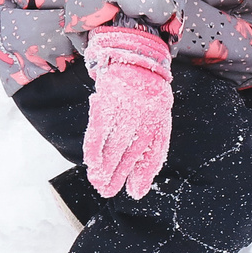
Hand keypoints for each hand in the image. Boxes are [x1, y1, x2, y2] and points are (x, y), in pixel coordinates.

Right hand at [81, 27, 173, 198]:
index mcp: (160, 120)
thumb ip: (151, 144)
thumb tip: (140, 178)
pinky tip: (92, 163)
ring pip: (114, 144)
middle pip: (131, 152)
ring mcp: (125, 108)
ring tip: (98, 184)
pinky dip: (94, 148)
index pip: (154, 152)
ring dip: (105, 167)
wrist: (134, 59)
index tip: (135, 192)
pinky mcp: (107, 101)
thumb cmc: (146, 95)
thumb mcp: (157, 116)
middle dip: (119, 176)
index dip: (144, 173)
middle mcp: (145, 115)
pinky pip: (99, 129)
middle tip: (108, 193)